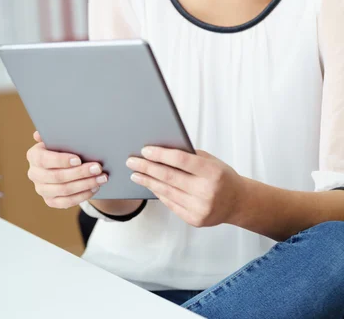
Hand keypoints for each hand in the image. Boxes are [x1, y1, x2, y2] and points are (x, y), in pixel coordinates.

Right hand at [26, 131, 107, 208]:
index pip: (44, 159)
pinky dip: (82, 195)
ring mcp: (41, 189)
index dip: (61, 160)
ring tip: (102, 178)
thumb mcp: (59, 138)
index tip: (78, 159)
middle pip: (57, 176)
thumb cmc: (64, 146)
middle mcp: (34, 174)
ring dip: (86, 184)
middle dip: (80, 173)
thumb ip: (54, 134)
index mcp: (34, 155)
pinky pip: (66, 202)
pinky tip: (95, 187)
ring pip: (64, 190)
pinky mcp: (50, 201)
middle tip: (98, 168)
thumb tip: (38, 134)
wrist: (65, 163)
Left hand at [126, 147, 243, 227]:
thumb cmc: (221, 176)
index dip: (161, 154)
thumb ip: (189, 156)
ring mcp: (200, 208)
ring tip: (135, 174)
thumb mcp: (211, 161)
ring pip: (166, 192)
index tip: (145, 150)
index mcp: (212, 172)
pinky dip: (158, 193)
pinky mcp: (194, 220)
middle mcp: (206, 191)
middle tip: (131, 161)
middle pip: (169, 177)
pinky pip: (171, 204)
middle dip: (147, 167)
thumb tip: (160, 150)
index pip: (180, 160)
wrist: (238, 202)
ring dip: (148, 181)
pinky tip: (150, 185)